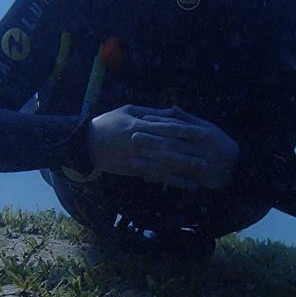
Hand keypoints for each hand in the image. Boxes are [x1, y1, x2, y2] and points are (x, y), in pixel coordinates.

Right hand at [87, 105, 205, 189]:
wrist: (85, 145)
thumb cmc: (108, 123)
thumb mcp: (128, 111)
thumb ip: (151, 113)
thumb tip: (172, 112)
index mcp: (140, 126)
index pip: (168, 128)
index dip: (187, 131)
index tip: (204, 133)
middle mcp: (140, 143)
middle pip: (170, 149)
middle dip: (190, 154)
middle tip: (209, 158)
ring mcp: (137, 158)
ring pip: (164, 166)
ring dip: (184, 172)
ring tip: (201, 175)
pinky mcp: (134, 170)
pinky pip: (156, 177)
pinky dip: (172, 182)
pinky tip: (185, 185)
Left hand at [131, 105, 240, 190]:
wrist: (236, 168)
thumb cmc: (219, 143)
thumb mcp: (208, 128)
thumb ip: (187, 119)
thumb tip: (170, 106)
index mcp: (202, 133)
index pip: (178, 126)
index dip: (160, 122)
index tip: (143, 119)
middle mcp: (200, 149)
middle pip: (172, 144)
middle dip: (152, 141)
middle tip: (133, 138)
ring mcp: (198, 165)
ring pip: (172, 163)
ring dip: (152, 161)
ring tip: (134, 160)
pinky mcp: (196, 179)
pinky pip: (176, 179)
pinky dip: (160, 178)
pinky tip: (145, 177)